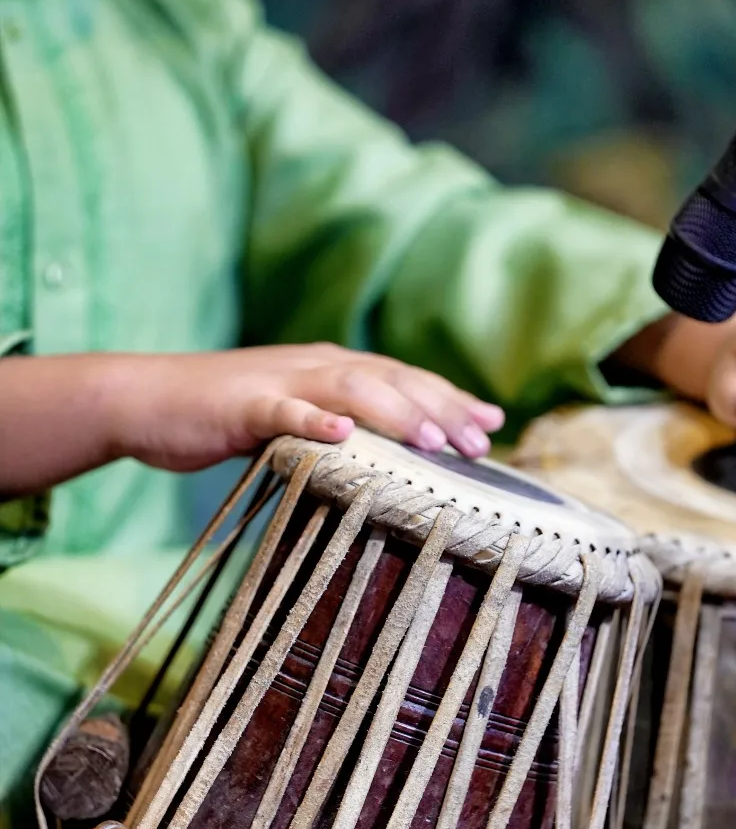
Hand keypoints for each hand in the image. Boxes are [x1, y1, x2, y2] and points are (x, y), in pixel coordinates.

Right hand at [0, 344, 504, 496]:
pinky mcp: (243, 403)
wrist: (150, 400)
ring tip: (431, 439)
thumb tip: (392, 463)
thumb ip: (341, 433)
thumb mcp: (297, 422)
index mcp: (333, 369)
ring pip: (348, 389)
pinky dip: (311, 419)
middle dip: (440, 409)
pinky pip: (282, 410)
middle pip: (391, 380)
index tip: (491, 424)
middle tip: (481, 441)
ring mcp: (280, 381)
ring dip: (393, 411)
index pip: (405, 381)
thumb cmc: (228, 417)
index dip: (450, 400)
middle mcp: (316, 365)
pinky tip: (340, 432)